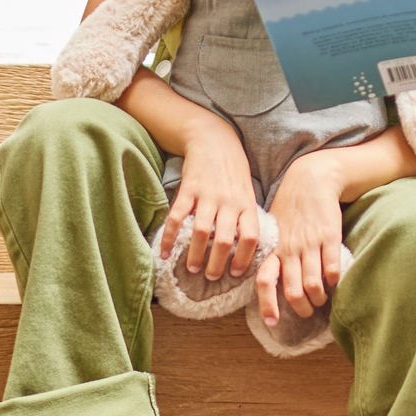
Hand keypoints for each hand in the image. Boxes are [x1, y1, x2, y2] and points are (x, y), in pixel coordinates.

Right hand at [160, 109, 259, 280]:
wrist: (214, 139)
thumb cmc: (233, 170)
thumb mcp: (247, 191)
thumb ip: (246, 216)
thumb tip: (248, 247)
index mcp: (246, 204)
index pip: (251, 236)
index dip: (245, 257)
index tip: (236, 273)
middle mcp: (229, 201)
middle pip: (225, 239)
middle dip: (217, 263)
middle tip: (212, 277)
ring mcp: (208, 195)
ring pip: (202, 231)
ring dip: (195, 253)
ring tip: (192, 268)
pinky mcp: (188, 189)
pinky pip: (178, 217)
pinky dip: (169, 237)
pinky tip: (163, 252)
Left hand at [255, 152, 347, 327]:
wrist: (312, 179)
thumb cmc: (292, 207)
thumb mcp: (275, 229)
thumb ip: (272, 253)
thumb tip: (269, 279)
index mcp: (274, 249)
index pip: (265, 281)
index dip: (268, 304)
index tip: (273, 322)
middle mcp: (289, 249)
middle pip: (293, 291)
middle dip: (302, 308)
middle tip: (308, 311)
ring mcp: (310, 244)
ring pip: (313, 285)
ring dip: (319, 298)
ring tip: (323, 298)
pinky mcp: (330, 237)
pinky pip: (332, 268)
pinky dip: (334, 281)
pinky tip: (336, 282)